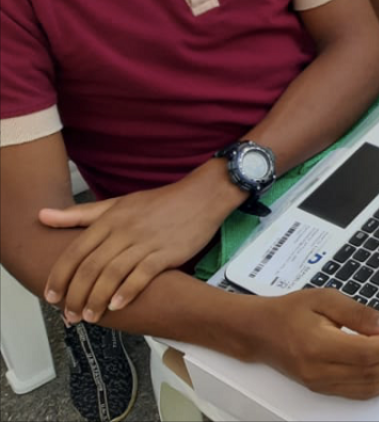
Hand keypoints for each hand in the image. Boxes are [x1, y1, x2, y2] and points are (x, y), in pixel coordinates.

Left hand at [40, 165, 239, 321]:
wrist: (203, 195)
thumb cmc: (161, 202)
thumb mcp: (118, 203)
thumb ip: (80, 214)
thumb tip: (42, 216)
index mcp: (110, 219)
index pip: (75, 251)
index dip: (60, 277)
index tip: (51, 297)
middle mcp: (125, 230)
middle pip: (91, 267)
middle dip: (75, 296)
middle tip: (69, 315)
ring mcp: (147, 241)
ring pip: (113, 274)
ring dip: (98, 299)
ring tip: (91, 317)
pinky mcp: (168, 252)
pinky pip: (143, 274)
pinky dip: (128, 291)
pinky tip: (118, 305)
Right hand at [255, 290, 378, 398]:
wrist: (259, 332)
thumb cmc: (290, 311)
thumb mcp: (325, 298)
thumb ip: (359, 313)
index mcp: (318, 345)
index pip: (367, 353)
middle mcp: (319, 371)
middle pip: (371, 373)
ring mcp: (321, 384)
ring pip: (368, 387)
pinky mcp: (323, 388)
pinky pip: (359, 392)